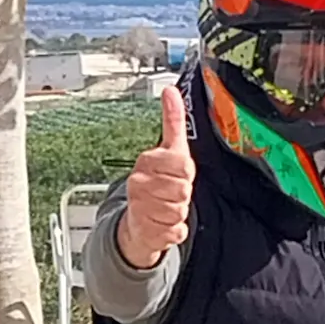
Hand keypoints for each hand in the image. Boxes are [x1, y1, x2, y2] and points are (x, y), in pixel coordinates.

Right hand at [116, 84, 193, 268]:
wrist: (138, 221)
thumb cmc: (158, 182)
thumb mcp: (170, 150)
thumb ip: (173, 121)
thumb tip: (171, 90)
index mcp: (147, 161)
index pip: (184, 166)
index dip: (187, 174)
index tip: (178, 174)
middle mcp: (138, 183)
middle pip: (183, 191)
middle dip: (183, 195)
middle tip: (172, 193)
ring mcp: (139, 208)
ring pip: (180, 212)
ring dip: (179, 213)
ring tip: (167, 208)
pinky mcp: (145, 232)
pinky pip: (176, 232)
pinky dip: (175, 231)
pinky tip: (163, 224)